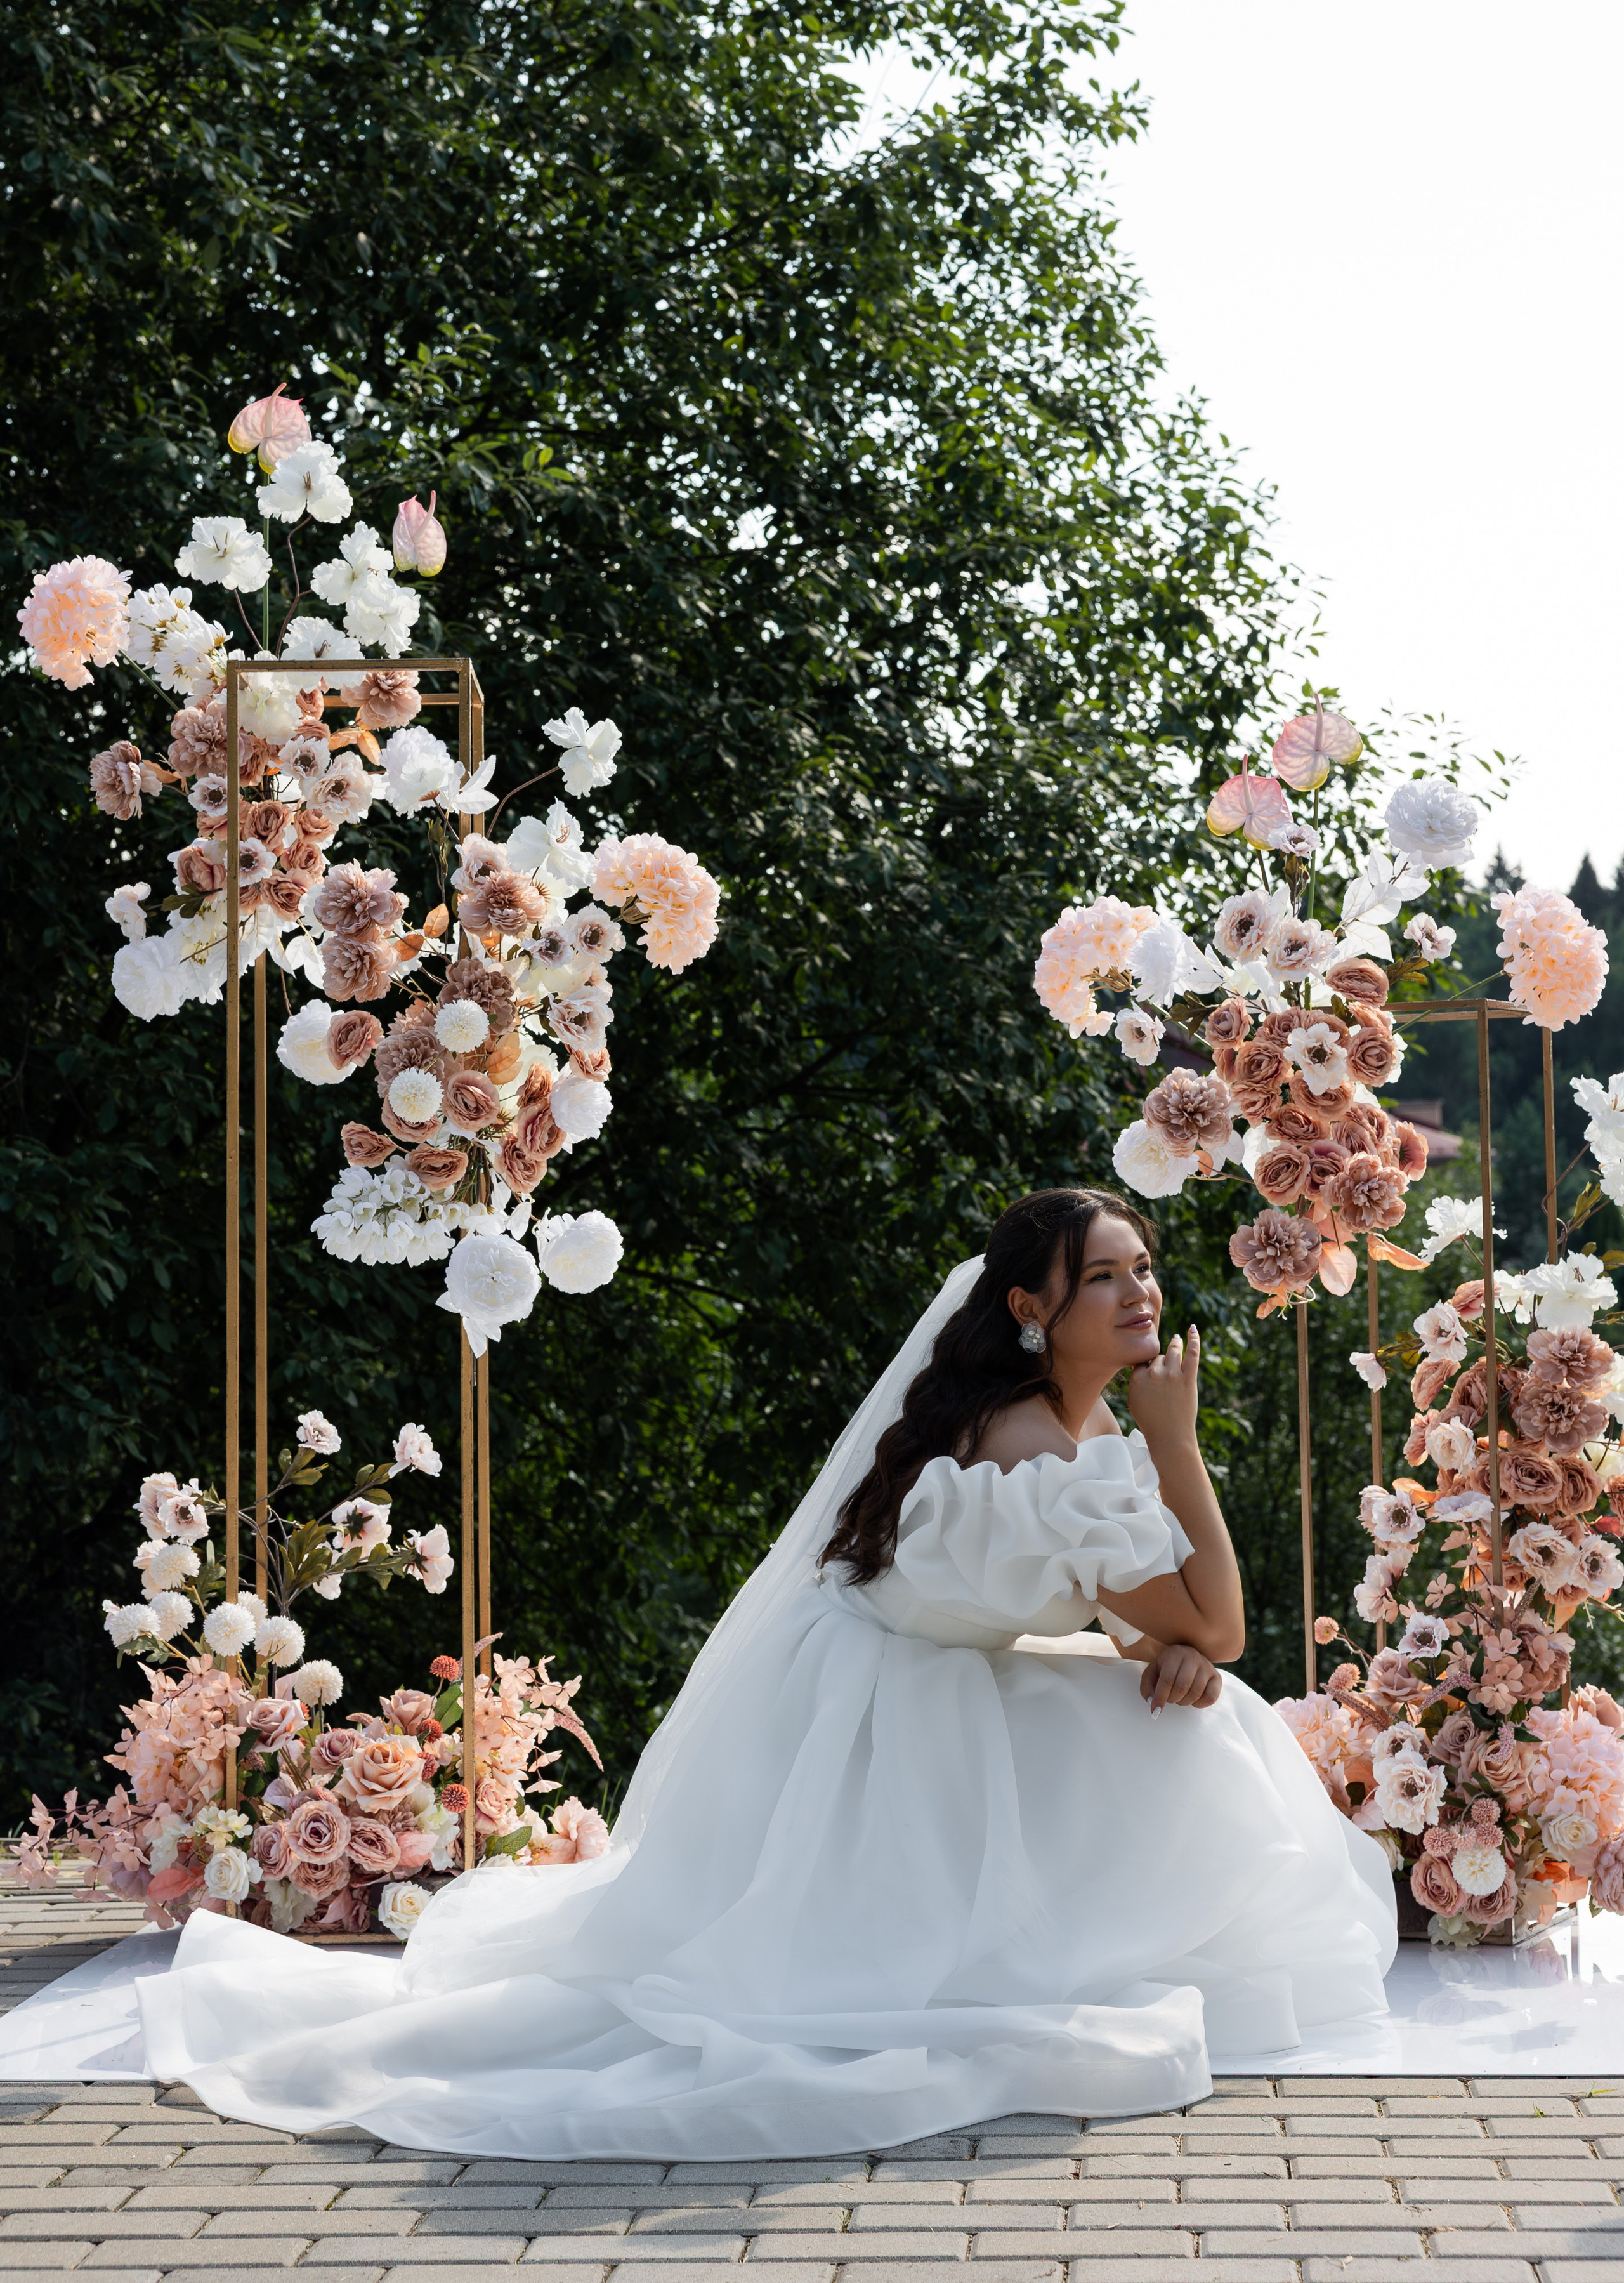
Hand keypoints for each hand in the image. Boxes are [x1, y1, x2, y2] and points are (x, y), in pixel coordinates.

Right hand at [1126, 1325, 1199, 1448]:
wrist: (1170, 1437)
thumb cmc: (1150, 1422)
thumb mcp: (1134, 1401)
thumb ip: (1136, 1381)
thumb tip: (1142, 1367)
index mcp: (1137, 1378)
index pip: (1143, 1360)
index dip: (1148, 1365)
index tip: (1151, 1369)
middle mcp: (1154, 1373)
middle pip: (1158, 1357)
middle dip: (1161, 1362)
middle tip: (1165, 1371)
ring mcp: (1172, 1375)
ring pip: (1173, 1350)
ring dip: (1175, 1344)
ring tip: (1177, 1341)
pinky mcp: (1188, 1379)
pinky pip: (1192, 1353)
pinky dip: (1194, 1340)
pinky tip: (1193, 1329)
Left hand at [1140, 1641, 1221, 1713]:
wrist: (1186, 1657)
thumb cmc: (1167, 1667)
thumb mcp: (1152, 1672)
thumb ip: (1148, 1687)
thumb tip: (1153, 1702)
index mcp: (1174, 1653)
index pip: (1167, 1679)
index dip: (1160, 1697)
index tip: (1155, 1710)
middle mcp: (1192, 1657)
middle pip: (1182, 1687)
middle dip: (1172, 1699)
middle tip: (1169, 1698)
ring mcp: (1207, 1666)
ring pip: (1195, 1693)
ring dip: (1184, 1702)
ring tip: (1179, 1697)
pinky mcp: (1217, 1677)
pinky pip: (1210, 1697)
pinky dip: (1200, 1704)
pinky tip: (1193, 1700)